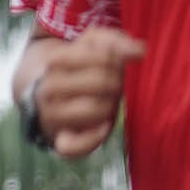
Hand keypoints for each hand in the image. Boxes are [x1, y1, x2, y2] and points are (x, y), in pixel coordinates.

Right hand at [32, 30, 144, 162]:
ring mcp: (51, 116)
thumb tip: (141, 51)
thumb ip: (117, 43)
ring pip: (93, 110)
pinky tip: (104, 126)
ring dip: (110, 106)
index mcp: (55, 61)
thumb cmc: (80, 68)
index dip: (117, 60)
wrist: (52, 96)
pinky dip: (93, 139)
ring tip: (108, 102)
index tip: (115, 65)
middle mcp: (48, 88)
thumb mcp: (92, 47)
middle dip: (116, 83)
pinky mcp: (60, 140)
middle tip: (114, 85)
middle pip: (100, 82)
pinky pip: (73, 147)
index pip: (101, 57)